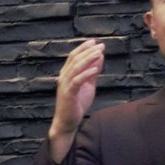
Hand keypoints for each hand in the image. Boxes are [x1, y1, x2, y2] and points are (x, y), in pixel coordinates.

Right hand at [48, 39, 103, 160]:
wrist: (67, 122)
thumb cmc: (76, 104)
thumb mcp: (88, 85)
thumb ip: (92, 72)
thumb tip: (99, 58)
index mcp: (66, 74)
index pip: (73, 57)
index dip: (83, 48)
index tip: (94, 42)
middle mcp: (63, 77)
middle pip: (74, 59)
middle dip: (88, 51)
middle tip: (100, 45)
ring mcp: (65, 85)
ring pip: (76, 68)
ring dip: (88, 59)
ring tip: (99, 52)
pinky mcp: (68, 94)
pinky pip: (77, 81)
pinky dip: (86, 73)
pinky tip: (96, 69)